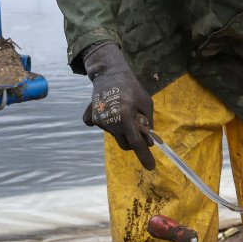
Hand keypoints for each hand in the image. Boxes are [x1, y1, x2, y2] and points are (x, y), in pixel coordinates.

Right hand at [82, 42, 155, 170]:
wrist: (109, 74)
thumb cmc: (132, 89)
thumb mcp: (146, 104)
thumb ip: (147, 124)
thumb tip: (148, 141)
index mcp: (126, 118)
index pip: (137, 143)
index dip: (144, 156)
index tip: (151, 167)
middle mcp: (110, 122)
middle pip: (125, 144)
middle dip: (134, 141)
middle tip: (139, 128)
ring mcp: (99, 121)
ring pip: (115, 135)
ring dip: (122, 130)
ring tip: (124, 111)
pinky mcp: (92, 118)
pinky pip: (103, 128)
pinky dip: (110, 124)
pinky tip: (111, 112)